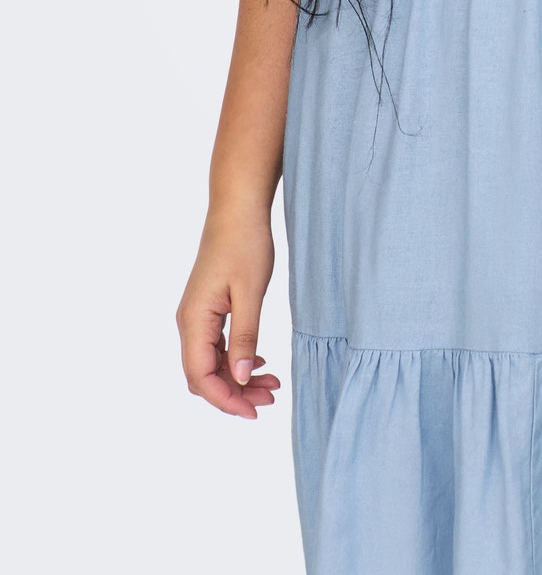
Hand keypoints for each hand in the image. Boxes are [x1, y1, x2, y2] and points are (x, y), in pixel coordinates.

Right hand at [176, 207, 281, 418]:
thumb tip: (240, 377)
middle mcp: (189, 322)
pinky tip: (259, 361)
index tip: (255, 411)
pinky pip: (216, 346)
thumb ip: (245, 336)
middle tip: (271, 398)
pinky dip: (236, 358)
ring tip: (272, 383)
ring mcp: (197, 316)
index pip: (201, 377)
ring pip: (212, 362)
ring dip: (238, 377)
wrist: (237, 209)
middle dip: (235, 393)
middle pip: (204, 375)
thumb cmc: (245, 244)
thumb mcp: (251, 292)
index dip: (226, 400)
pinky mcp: (208, 309)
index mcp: (194, 320)